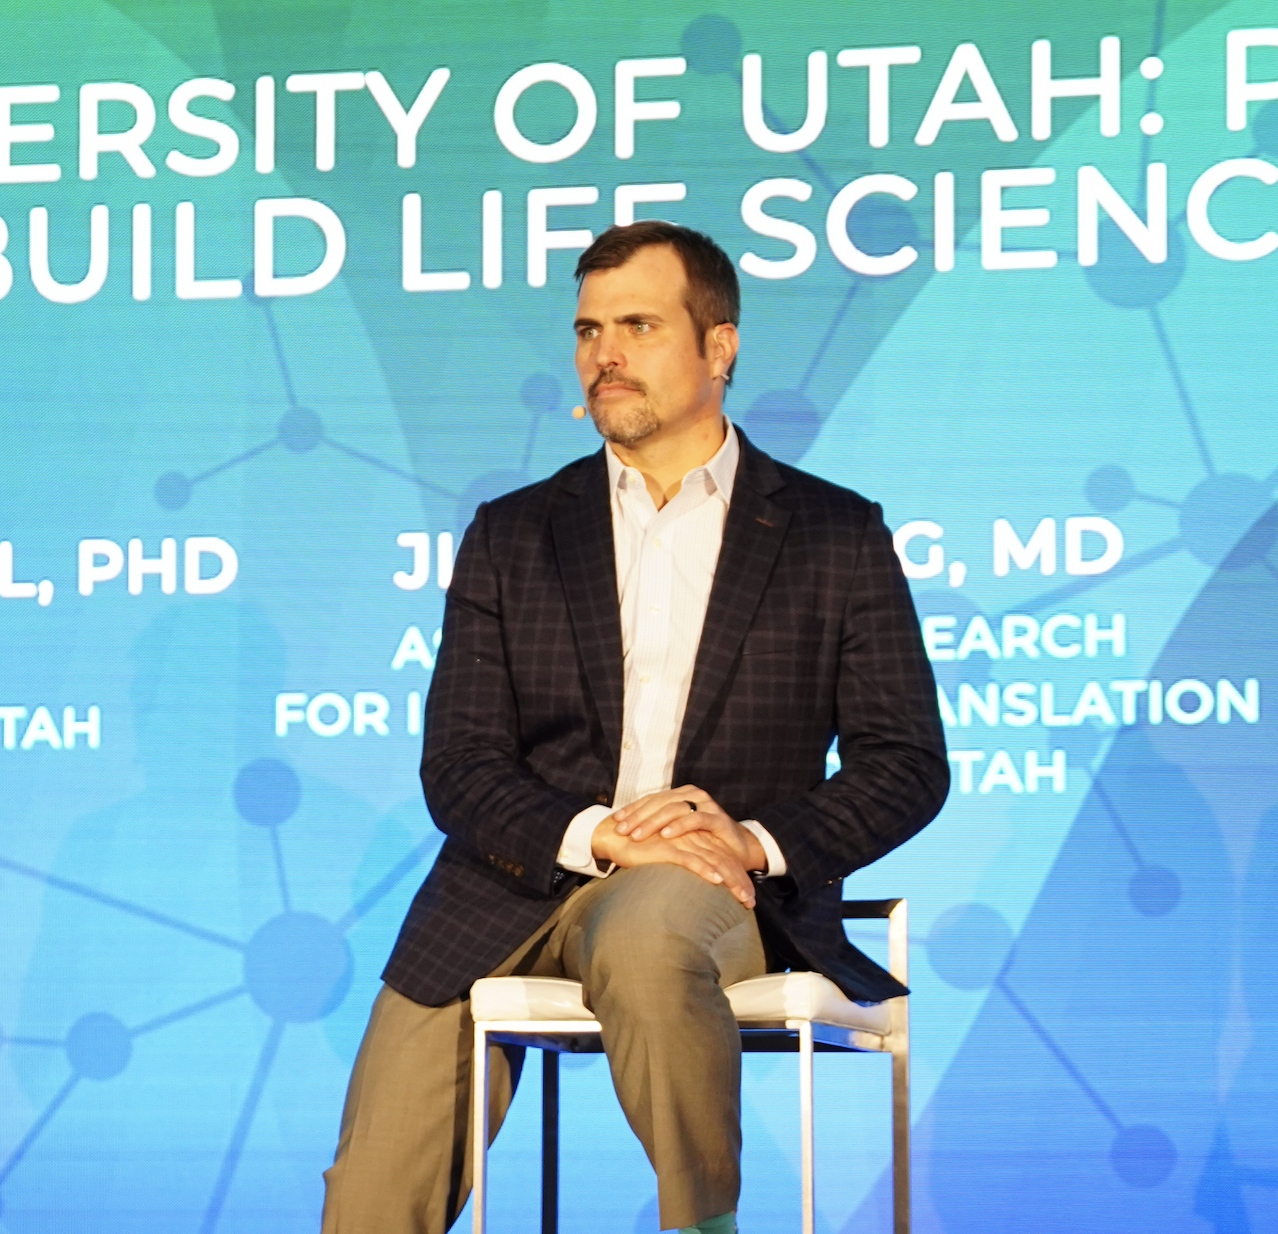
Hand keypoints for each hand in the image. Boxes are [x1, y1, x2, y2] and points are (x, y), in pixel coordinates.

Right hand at [591, 817, 756, 907]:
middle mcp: (692, 837)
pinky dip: (705, 870)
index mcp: (696, 837)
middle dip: (740, 881)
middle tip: (751, 901)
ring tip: (743, 897)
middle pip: (724, 859)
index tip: (749, 898)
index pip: (724, 857)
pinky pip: (689, 858)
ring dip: (730, 880)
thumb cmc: (643, 849)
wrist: (616, 837)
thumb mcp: (670, 856)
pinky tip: (717, 880)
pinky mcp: (666, 847)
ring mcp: (681, 840)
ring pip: (713, 859)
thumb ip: (685, 863)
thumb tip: (697, 888)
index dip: (738, 876)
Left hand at [611, 786, 766, 872]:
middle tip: (621, 831)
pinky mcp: (718, 818)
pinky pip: (696, 819)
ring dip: (654, 822)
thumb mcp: (677, 834)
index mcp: (680, 795)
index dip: (632, 809)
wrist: (737, 851)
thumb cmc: (703, 842)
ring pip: (674, 808)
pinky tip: (666, 835)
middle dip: (638, 817)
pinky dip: (680, 826)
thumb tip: (626, 832)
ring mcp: (706, 805)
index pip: (651, 799)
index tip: (614, 821)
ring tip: (637, 834)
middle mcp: (692, 795)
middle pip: (659, 802)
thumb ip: (658, 829)